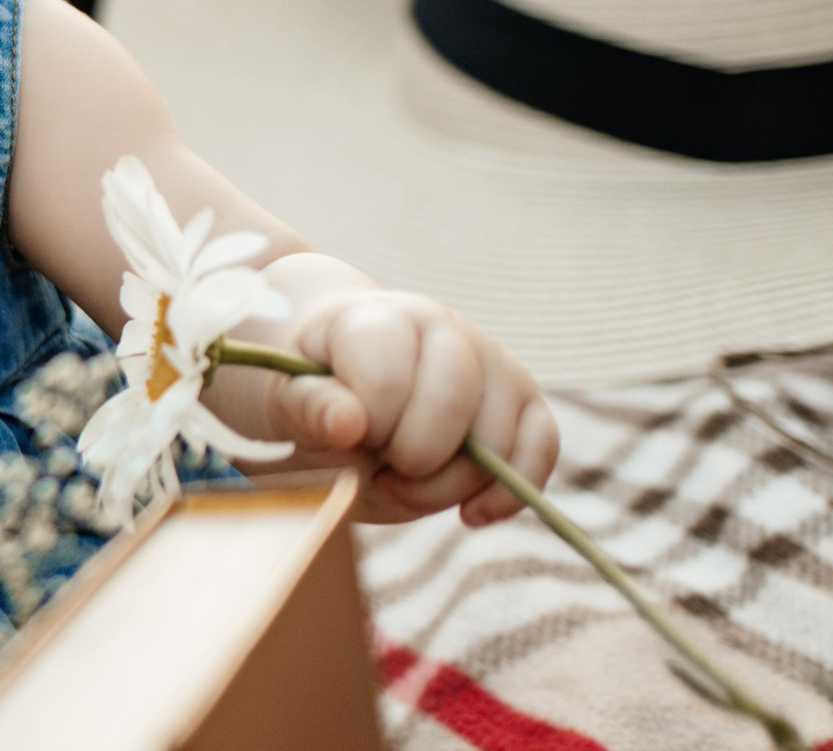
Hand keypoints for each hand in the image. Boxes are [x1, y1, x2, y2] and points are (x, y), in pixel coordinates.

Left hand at [259, 289, 558, 526]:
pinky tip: (468, 515)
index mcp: (379, 318)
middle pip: (453, 402)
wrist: (350, 383)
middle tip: (378, 470)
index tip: (345, 439)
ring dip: (450, 486)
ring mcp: (492, 361)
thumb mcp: (290, 400)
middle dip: (412, 459)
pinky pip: (541, 447)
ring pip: (499, 435)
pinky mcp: (524, 400)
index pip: (387, 377)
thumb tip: (348, 425)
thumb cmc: (316, 392)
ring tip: (404, 484)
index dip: (367, 427)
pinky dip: (508, 494)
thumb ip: (310, 407)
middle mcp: (444, 327)